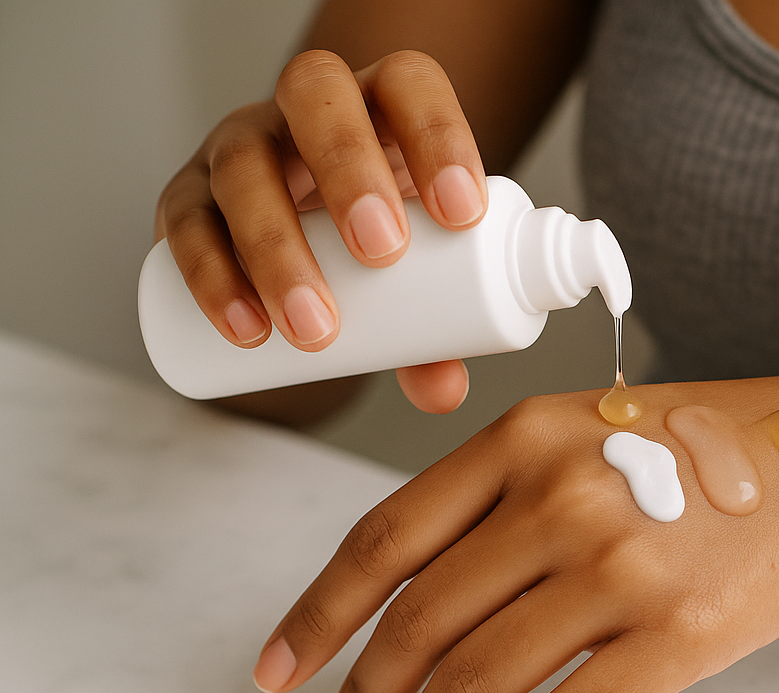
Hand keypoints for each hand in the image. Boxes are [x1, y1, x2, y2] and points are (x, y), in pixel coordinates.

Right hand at [153, 49, 488, 413]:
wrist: (296, 241)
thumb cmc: (377, 245)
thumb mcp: (418, 275)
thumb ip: (439, 332)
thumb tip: (443, 392)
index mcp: (380, 107)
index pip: (409, 84)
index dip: (437, 134)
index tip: (461, 213)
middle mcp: (304, 112)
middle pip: (318, 99)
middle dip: (350, 169)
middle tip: (383, 252)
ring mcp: (238, 147)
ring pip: (244, 165)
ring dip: (277, 246)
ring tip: (316, 328)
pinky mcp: (187, 197)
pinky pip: (186, 223)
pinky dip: (212, 278)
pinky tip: (246, 329)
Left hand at [251, 375, 778, 692]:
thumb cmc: (716, 448)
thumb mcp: (597, 426)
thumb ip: (508, 485)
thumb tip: (418, 588)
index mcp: (529, 437)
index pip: (387, 537)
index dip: (320, 614)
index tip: (281, 668)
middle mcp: (565, 496)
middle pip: (423, 618)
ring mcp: (624, 569)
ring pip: (482, 677)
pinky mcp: (680, 637)